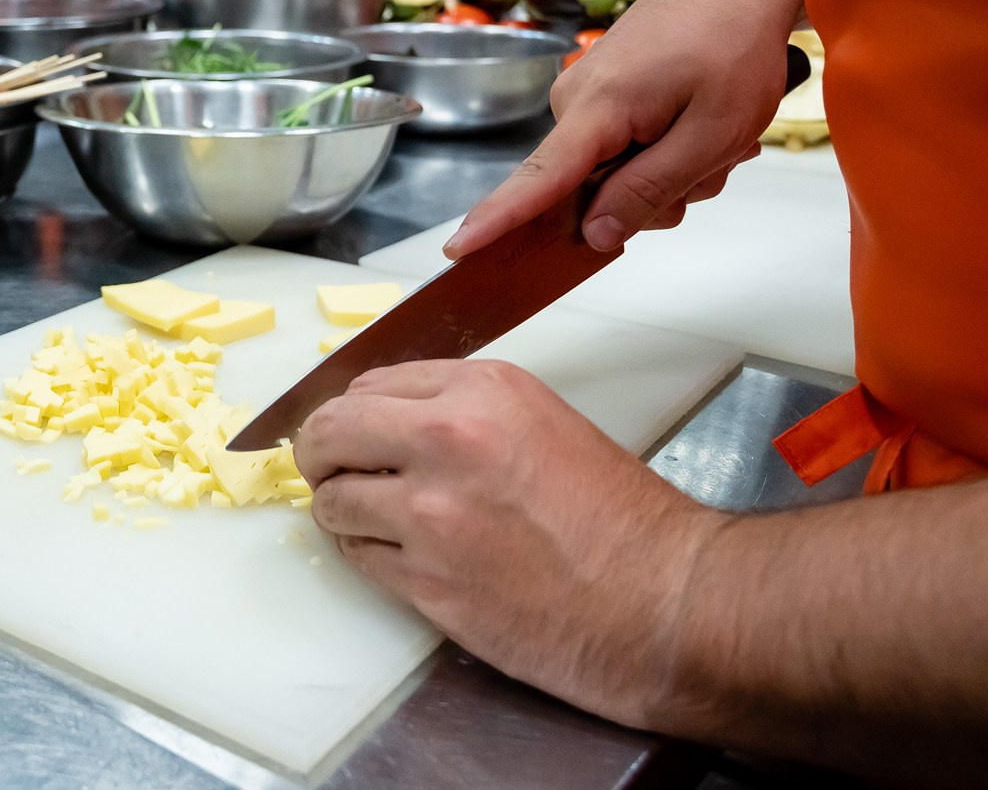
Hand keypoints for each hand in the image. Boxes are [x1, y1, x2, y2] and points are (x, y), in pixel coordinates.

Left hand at [297, 359, 719, 730]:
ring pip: (333, 500)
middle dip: (320, 453)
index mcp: (481, 391)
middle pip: (329, 431)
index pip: (370, 384)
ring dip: (342, 511)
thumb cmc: (621, 520)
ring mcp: (430, 515)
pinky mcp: (427, 583)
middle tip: (329, 471)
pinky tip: (400, 558)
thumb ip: (463, 412)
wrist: (667, 603)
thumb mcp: (542, 424)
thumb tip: (387, 420)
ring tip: (373, 522)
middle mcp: (447, 440)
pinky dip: (366, 556)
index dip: (353, 413)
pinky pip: (359, 558)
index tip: (352, 433)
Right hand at [445, 0, 796, 257]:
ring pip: (616, 167)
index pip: (538, 177)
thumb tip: (595, 234)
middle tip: (715, 159)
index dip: (498, 218)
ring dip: (670, 165)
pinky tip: (701, 117)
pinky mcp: (604, 84)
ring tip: (716, 131)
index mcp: (596, 106)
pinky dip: (665, 142)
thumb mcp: (711, 134)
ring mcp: (588, 88)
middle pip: (592, 186)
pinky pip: (624, 141)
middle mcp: (575, 97)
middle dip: (656, 190)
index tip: (458, 248)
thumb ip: (650, 189)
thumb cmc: (734, 41)